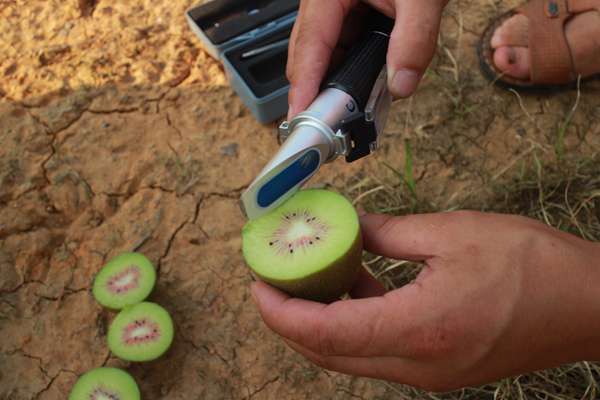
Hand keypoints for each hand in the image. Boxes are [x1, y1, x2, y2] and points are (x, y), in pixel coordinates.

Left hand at [251, 211, 599, 390]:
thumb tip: (348, 227)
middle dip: (292, 320)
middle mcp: (418, 366)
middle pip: (330, 354)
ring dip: (324, 321)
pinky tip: (357, 285)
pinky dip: (356, 324)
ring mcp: (429, 374)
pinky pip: (380, 352)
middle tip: (273, 280)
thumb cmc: (529, 265)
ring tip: (310, 275)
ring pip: (353, 356)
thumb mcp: (451, 233)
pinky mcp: (440, 369)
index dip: (283, 312)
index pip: (326, 334)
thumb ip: (387, 232)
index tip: (258, 284)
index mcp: (418, 330)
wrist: (586, 305)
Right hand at [286, 0, 447, 117]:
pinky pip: (340, 50)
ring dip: (335, 83)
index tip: (301, 117)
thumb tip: (401, 86)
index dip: (304, 84)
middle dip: (316, 90)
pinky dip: (349, 72)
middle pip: (307, 54)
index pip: (309, 44)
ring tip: (346, 111)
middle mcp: (322, 2)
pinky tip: (361, 88)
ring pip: (323, 55)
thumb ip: (415, 40)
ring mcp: (332, 10)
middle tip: (327, 125)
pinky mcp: (346, 18)